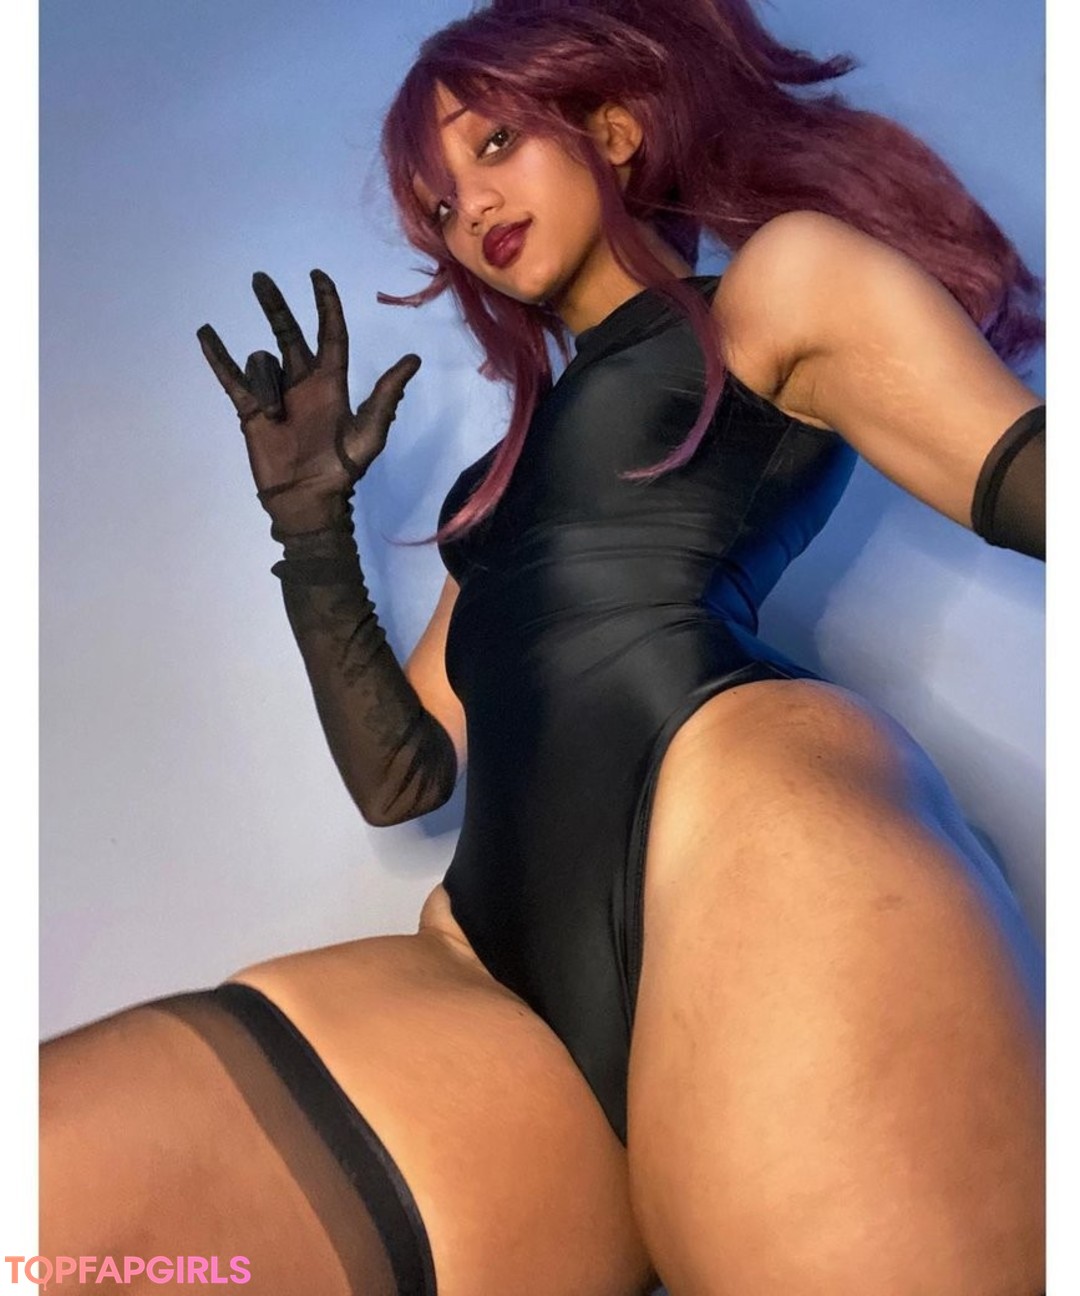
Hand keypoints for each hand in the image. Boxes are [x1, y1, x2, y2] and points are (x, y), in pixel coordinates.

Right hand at [197, 269, 420, 533]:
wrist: (308, 501)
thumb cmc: (342, 470)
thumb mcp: (370, 432)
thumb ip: (387, 395)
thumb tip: (413, 359)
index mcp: (331, 383)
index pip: (329, 333)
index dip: (325, 304)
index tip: (316, 276)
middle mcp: (302, 382)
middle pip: (288, 332)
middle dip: (275, 305)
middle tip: (260, 278)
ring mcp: (275, 394)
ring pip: (263, 363)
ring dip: (267, 383)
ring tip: (276, 415)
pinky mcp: (251, 410)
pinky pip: (231, 378)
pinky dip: (219, 357)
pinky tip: (206, 334)